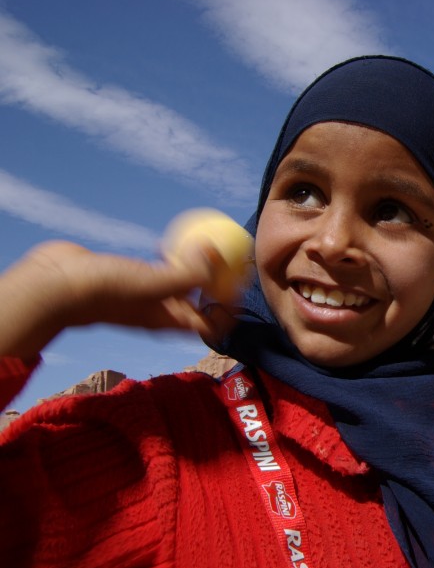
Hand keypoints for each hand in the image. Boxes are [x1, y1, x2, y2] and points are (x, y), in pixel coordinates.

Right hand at [0, 241, 220, 356]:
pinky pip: (158, 270)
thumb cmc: (106, 291)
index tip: (242, 285)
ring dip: (194, 268)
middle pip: (201, 303)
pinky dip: (167, 258)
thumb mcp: (155, 284)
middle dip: (219, 285)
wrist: (56, 285)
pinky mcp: (131, 279)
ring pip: (180, 284)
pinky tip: (166, 242)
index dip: (232, 310)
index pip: (212, 325)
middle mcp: (162, 311)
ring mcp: (146, 296)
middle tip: (231, 259)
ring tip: (203, 247)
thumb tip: (218, 258)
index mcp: (171, 321)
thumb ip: (190, 275)